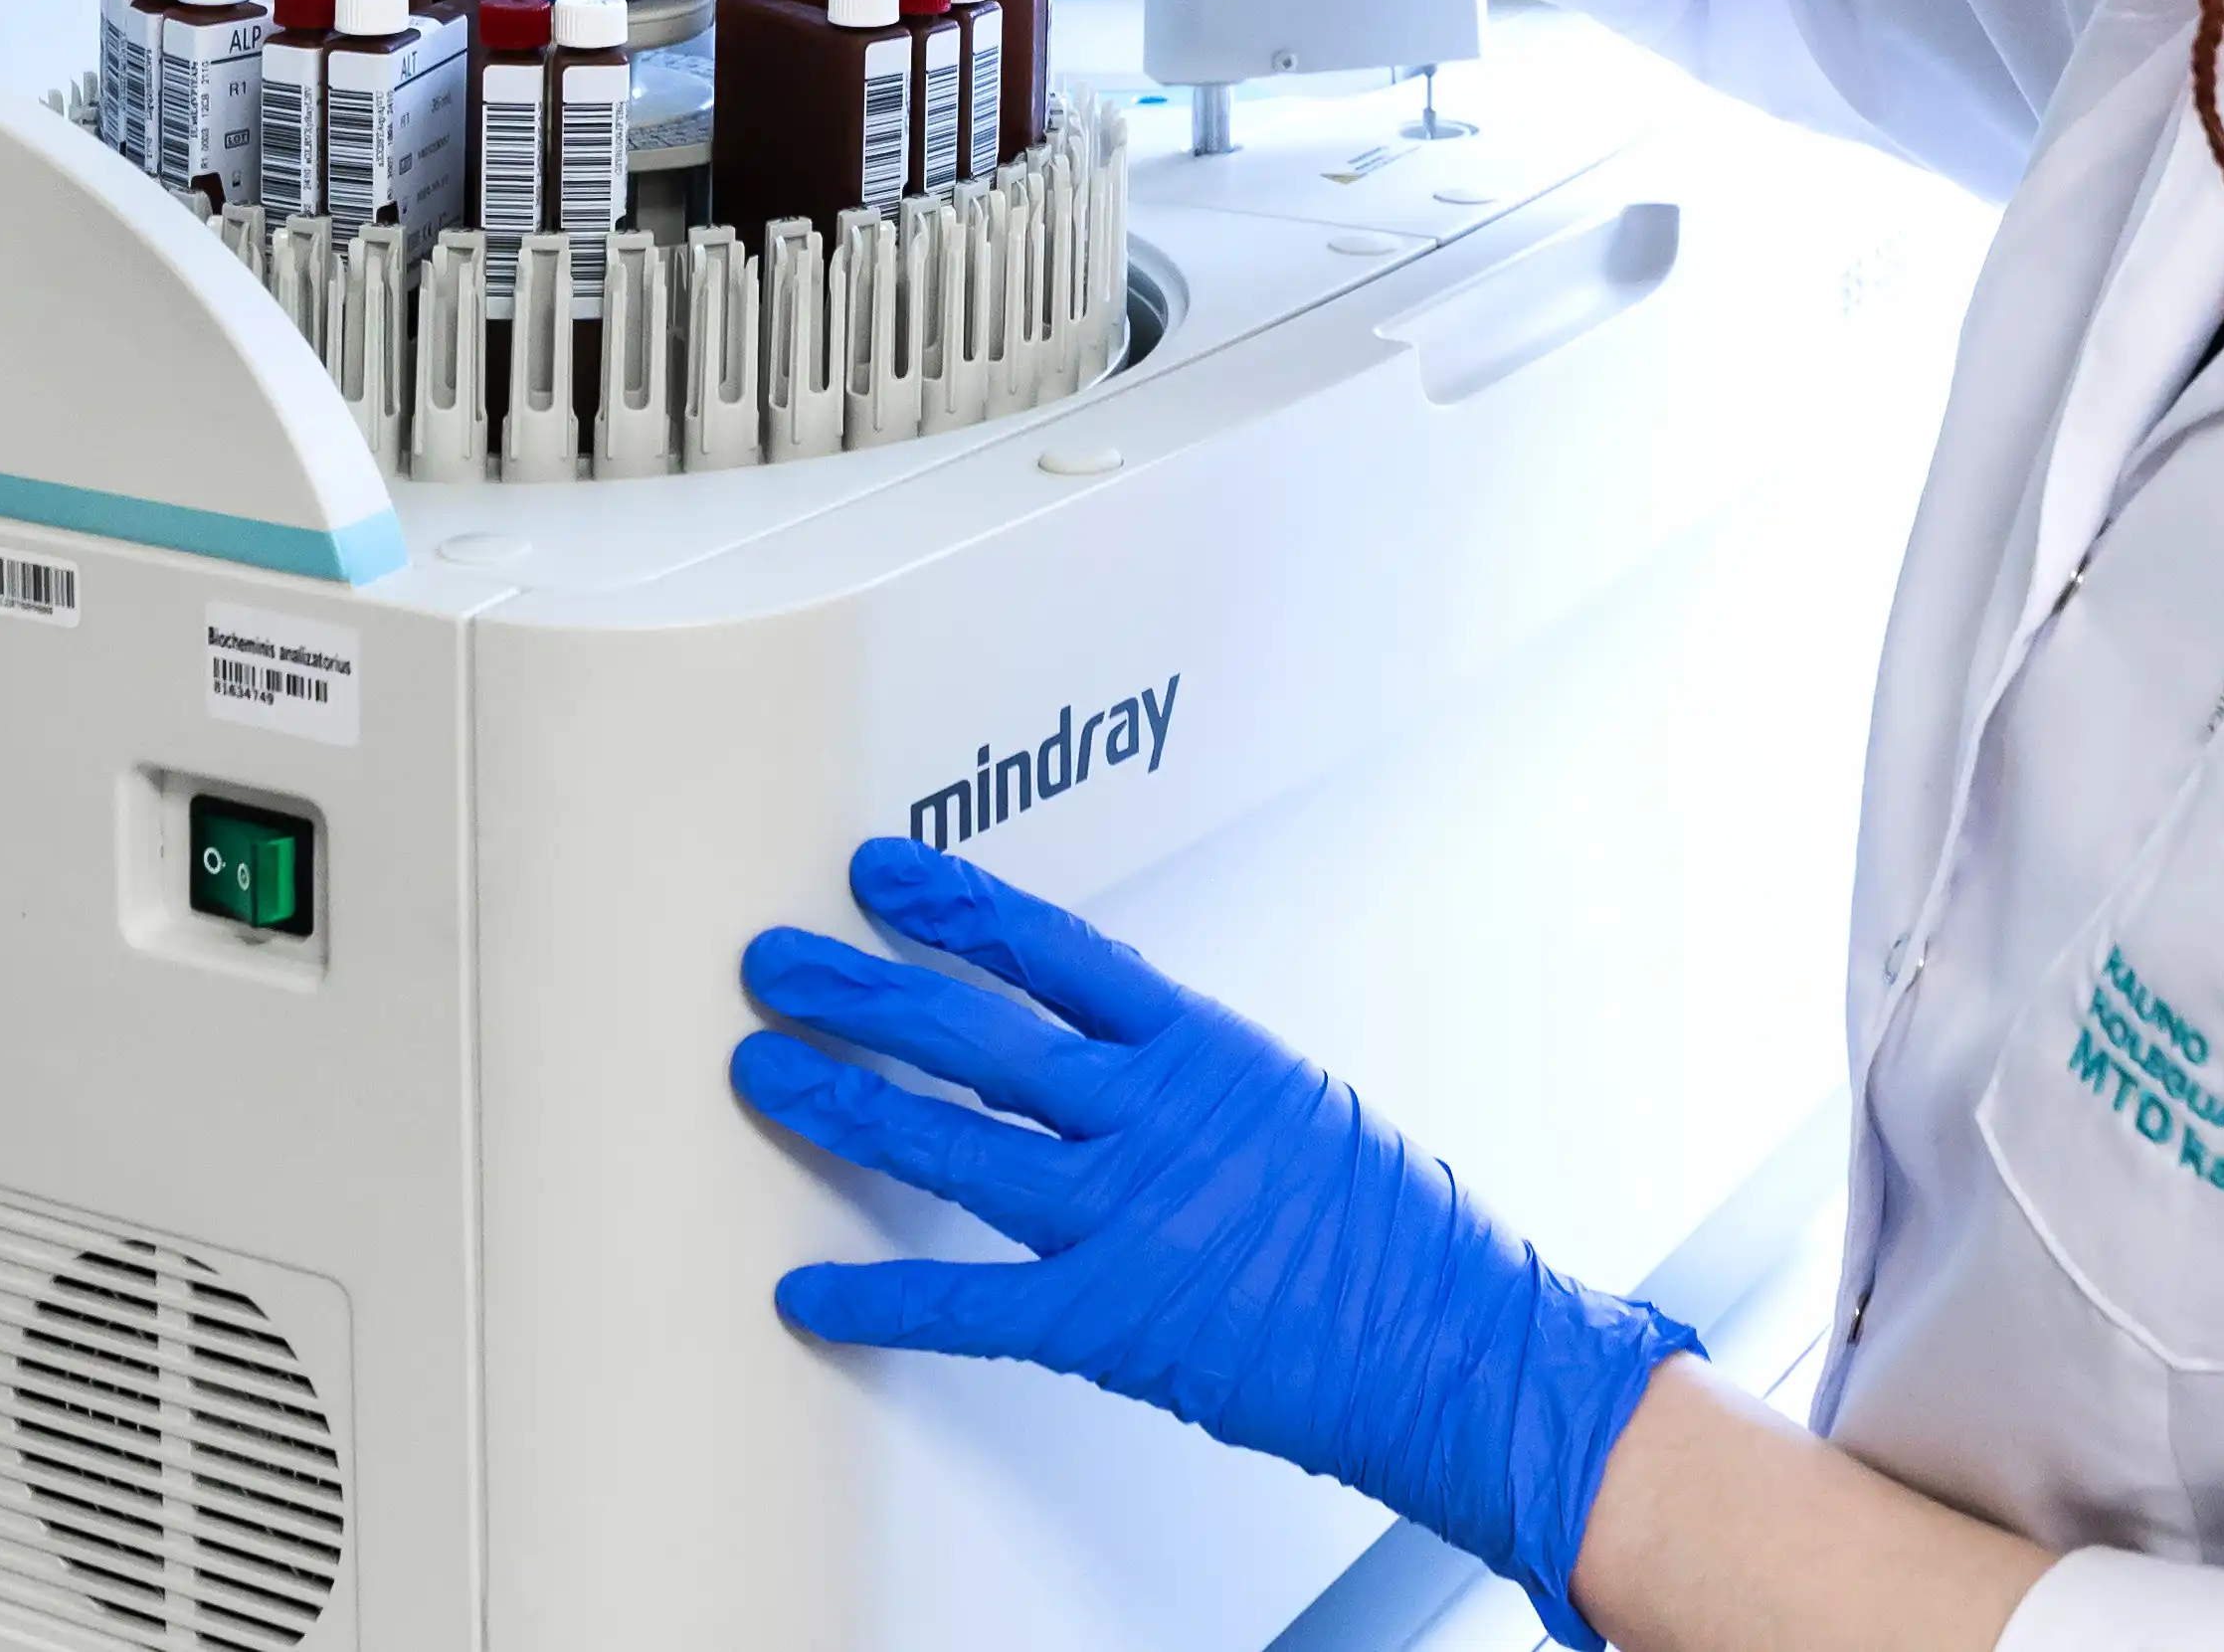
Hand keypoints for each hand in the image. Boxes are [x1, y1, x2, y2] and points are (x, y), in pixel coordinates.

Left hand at [735, 838, 1697, 1647]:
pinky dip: (879, 1299)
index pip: (1052, 950)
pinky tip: (811, 1291)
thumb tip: (1114, 1063)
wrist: (1456, 1348)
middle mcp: (1152, 1119)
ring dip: (844, 1103)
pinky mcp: (1110, 1320)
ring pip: (950, 1144)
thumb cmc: (1399, 1239)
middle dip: (863, 990)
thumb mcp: (1298, 1108)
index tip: (883, 874)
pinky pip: (968, 1302)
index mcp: (1202, 1053)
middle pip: (976, 1033)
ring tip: (767, 1069)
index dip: (955, 906)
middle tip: (781, 964)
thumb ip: (1193, 1083)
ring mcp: (1125, 1216)